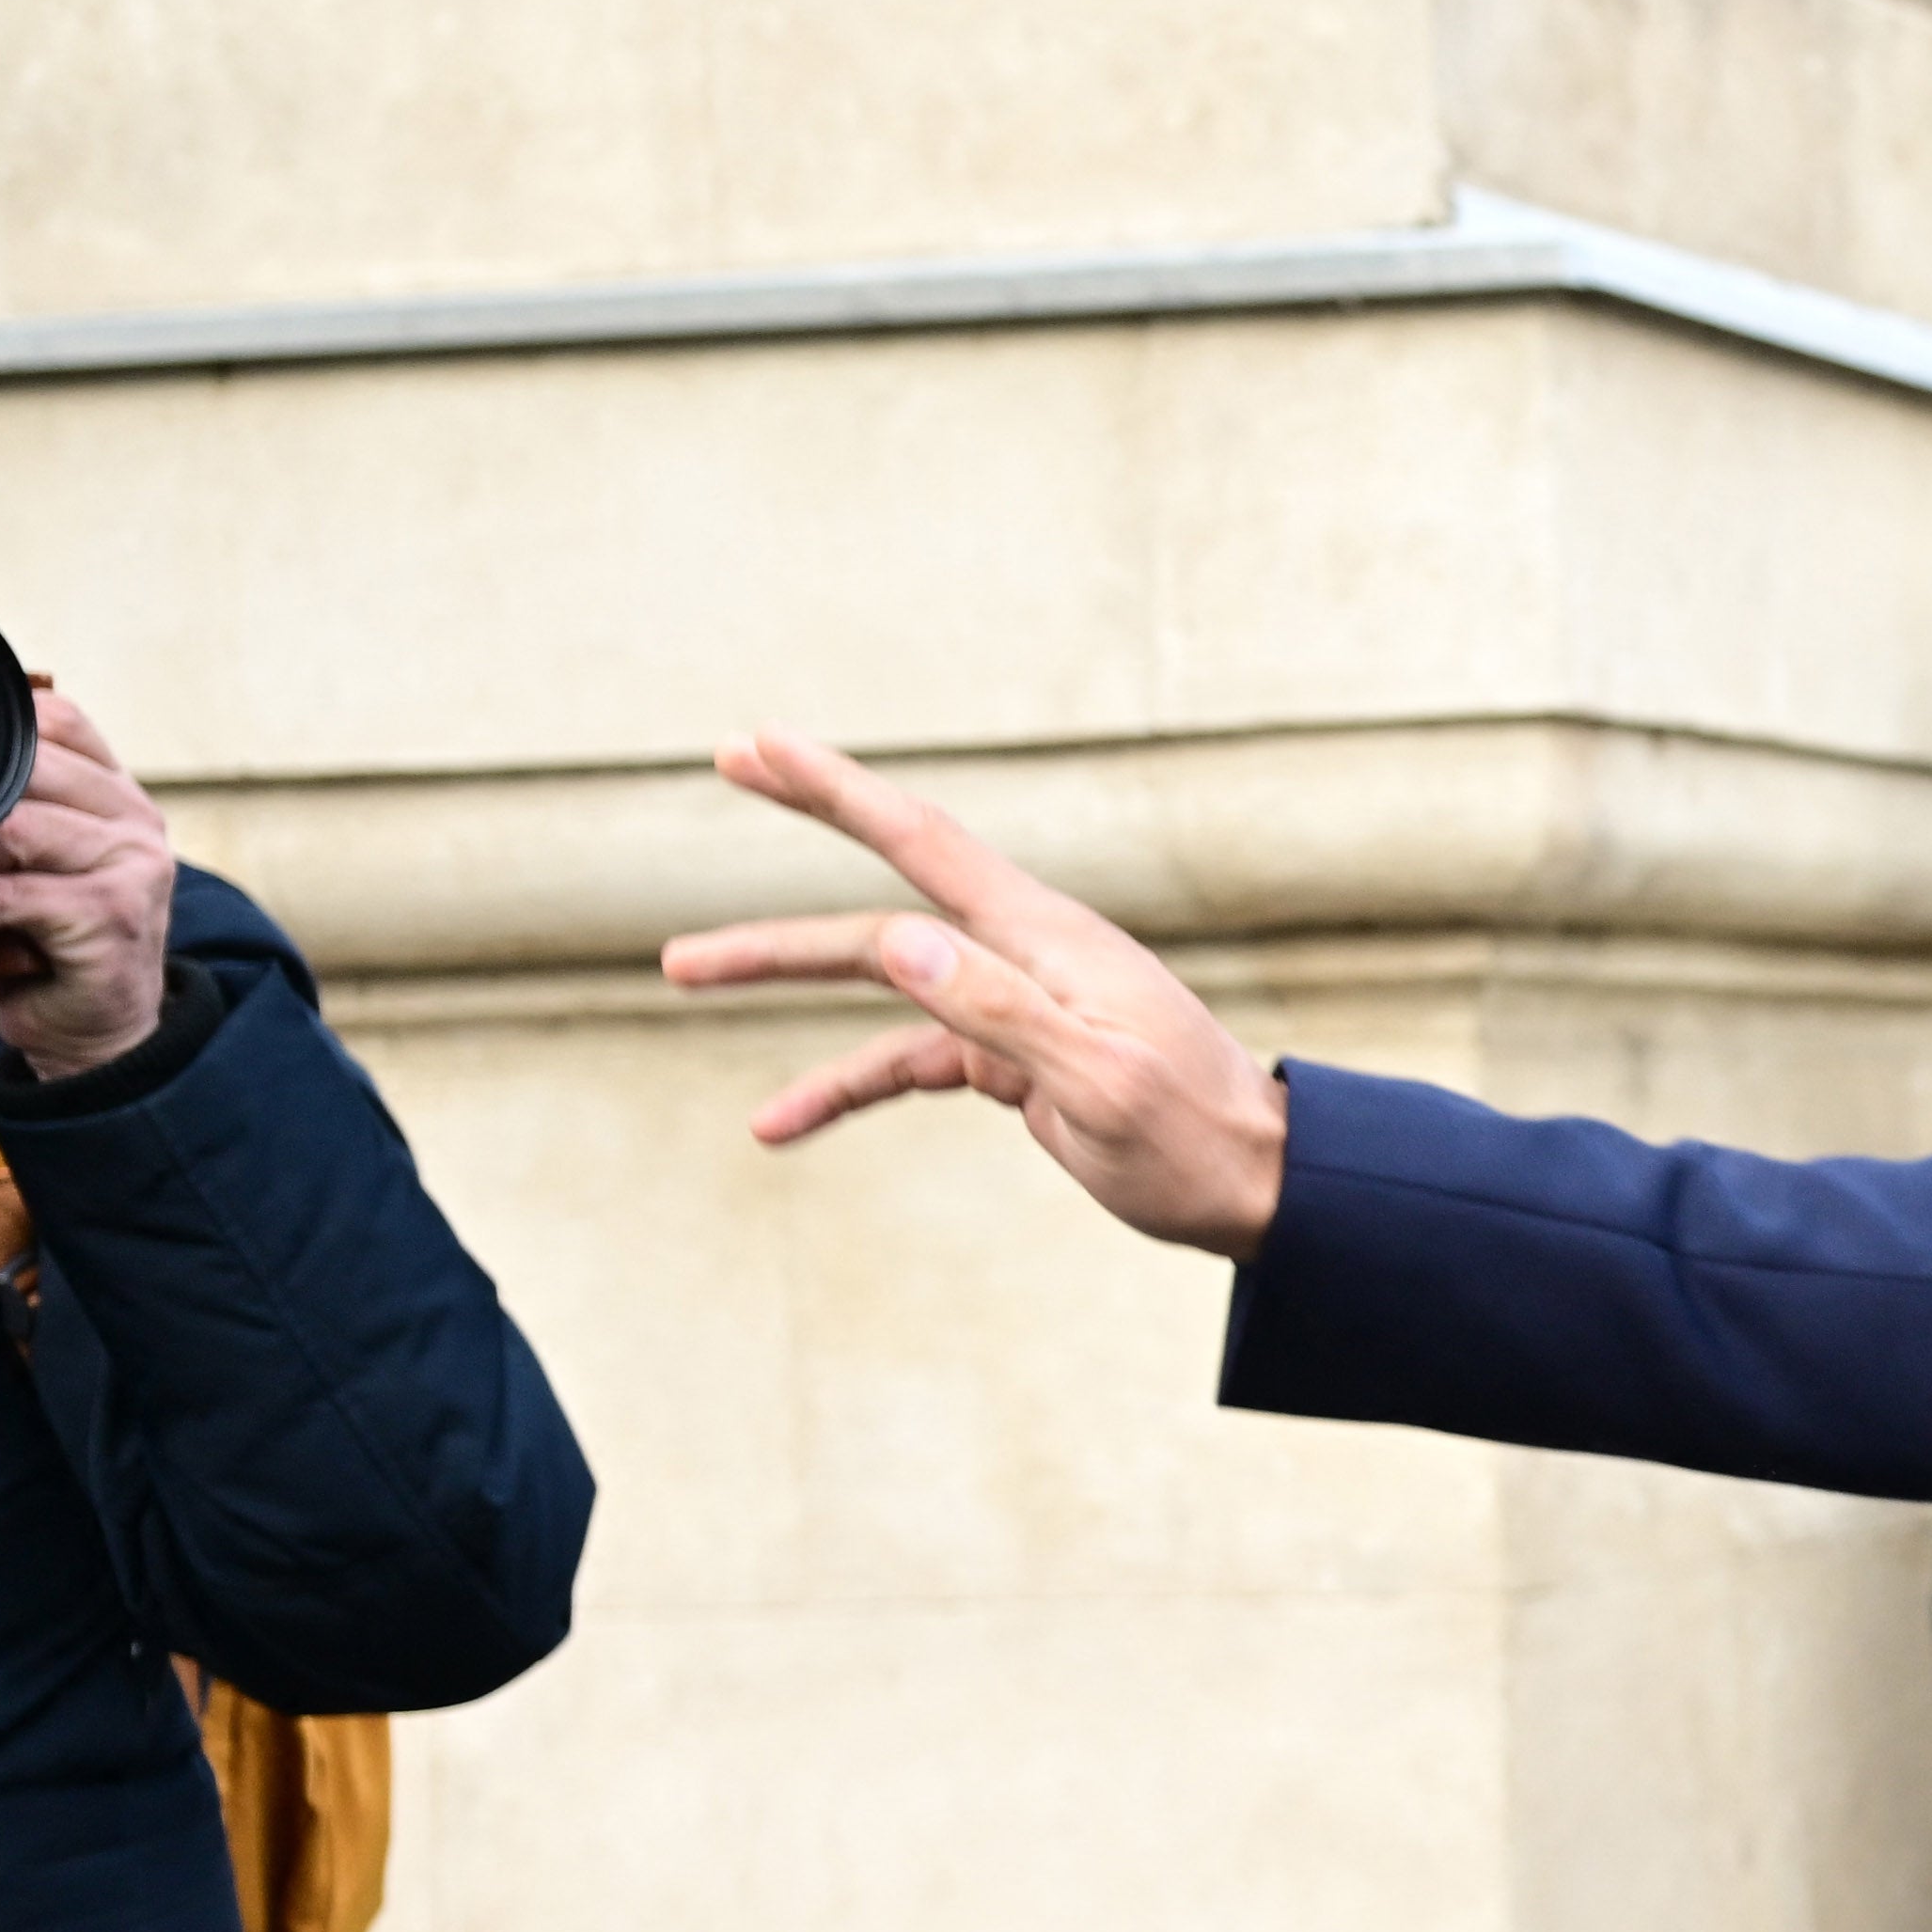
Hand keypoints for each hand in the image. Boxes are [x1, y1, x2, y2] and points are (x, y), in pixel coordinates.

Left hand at [0, 686, 176, 1079]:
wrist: (100, 1034)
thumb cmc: (50, 947)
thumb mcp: (35, 867)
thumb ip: (9, 814)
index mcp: (120, 798)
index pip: (60, 720)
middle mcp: (137, 822)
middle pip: (21, 770)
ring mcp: (132, 866)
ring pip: (2, 831)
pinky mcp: (109, 914)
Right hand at [657, 735, 1291, 1254]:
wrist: (1255, 1187)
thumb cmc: (1192, 1136)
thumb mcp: (1098, 1084)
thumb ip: (1000, 1012)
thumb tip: (899, 944)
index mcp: (1046, 941)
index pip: (924, 845)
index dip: (837, 792)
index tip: (759, 744)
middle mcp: (1024, 957)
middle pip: (878, 914)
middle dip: (780, 892)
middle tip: (702, 833)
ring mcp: (1015, 1007)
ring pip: (879, 985)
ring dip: (785, 977)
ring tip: (676, 973)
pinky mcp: (1015, 1060)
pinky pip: (908, 1061)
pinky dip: (844, 1086)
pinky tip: (778, 1122)